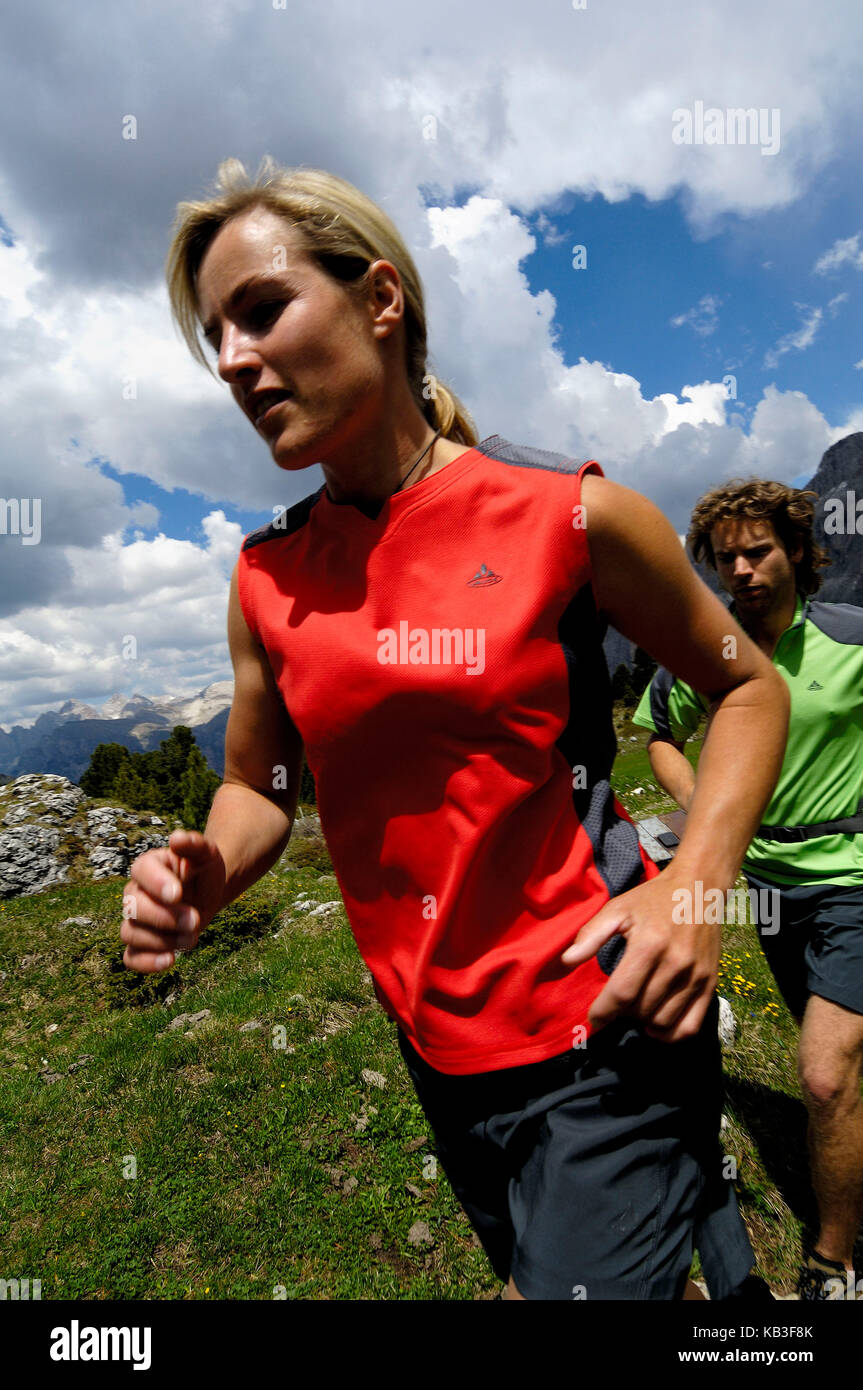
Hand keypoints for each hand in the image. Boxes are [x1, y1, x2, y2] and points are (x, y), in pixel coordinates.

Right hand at [120, 829, 226, 973]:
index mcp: (149, 866)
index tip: (178, 893)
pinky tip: (171, 961)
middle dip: (165, 917)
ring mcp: (136, 920)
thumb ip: (193, 844)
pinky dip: (147, 963)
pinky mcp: (142, 943)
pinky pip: (132, 958)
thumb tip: (177, 838)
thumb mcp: (206, 854)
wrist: (207, 891)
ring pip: (131, 934)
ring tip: (193, 939)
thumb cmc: (203, 869)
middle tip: (196, 919)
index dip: (156, 884)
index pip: (141, 872)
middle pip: (134, 907)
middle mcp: (135, 893)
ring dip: (161, 941)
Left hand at [560, 872, 720, 1040]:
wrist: (699, 888)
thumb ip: (591, 935)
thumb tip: (566, 961)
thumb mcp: (618, 909)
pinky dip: (670, 1035)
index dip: (603, 1012)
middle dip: (621, 1014)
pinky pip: (690, 1026)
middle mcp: (675, 964)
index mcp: (649, 945)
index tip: (593, 1021)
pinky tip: (656, 1025)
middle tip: (615, 1005)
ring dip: (643, 1023)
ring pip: (663, 1021)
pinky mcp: (710, 984)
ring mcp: (696, 976)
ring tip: (634, 1009)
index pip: (622, 993)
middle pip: (641, 1010)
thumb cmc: (652, 899)